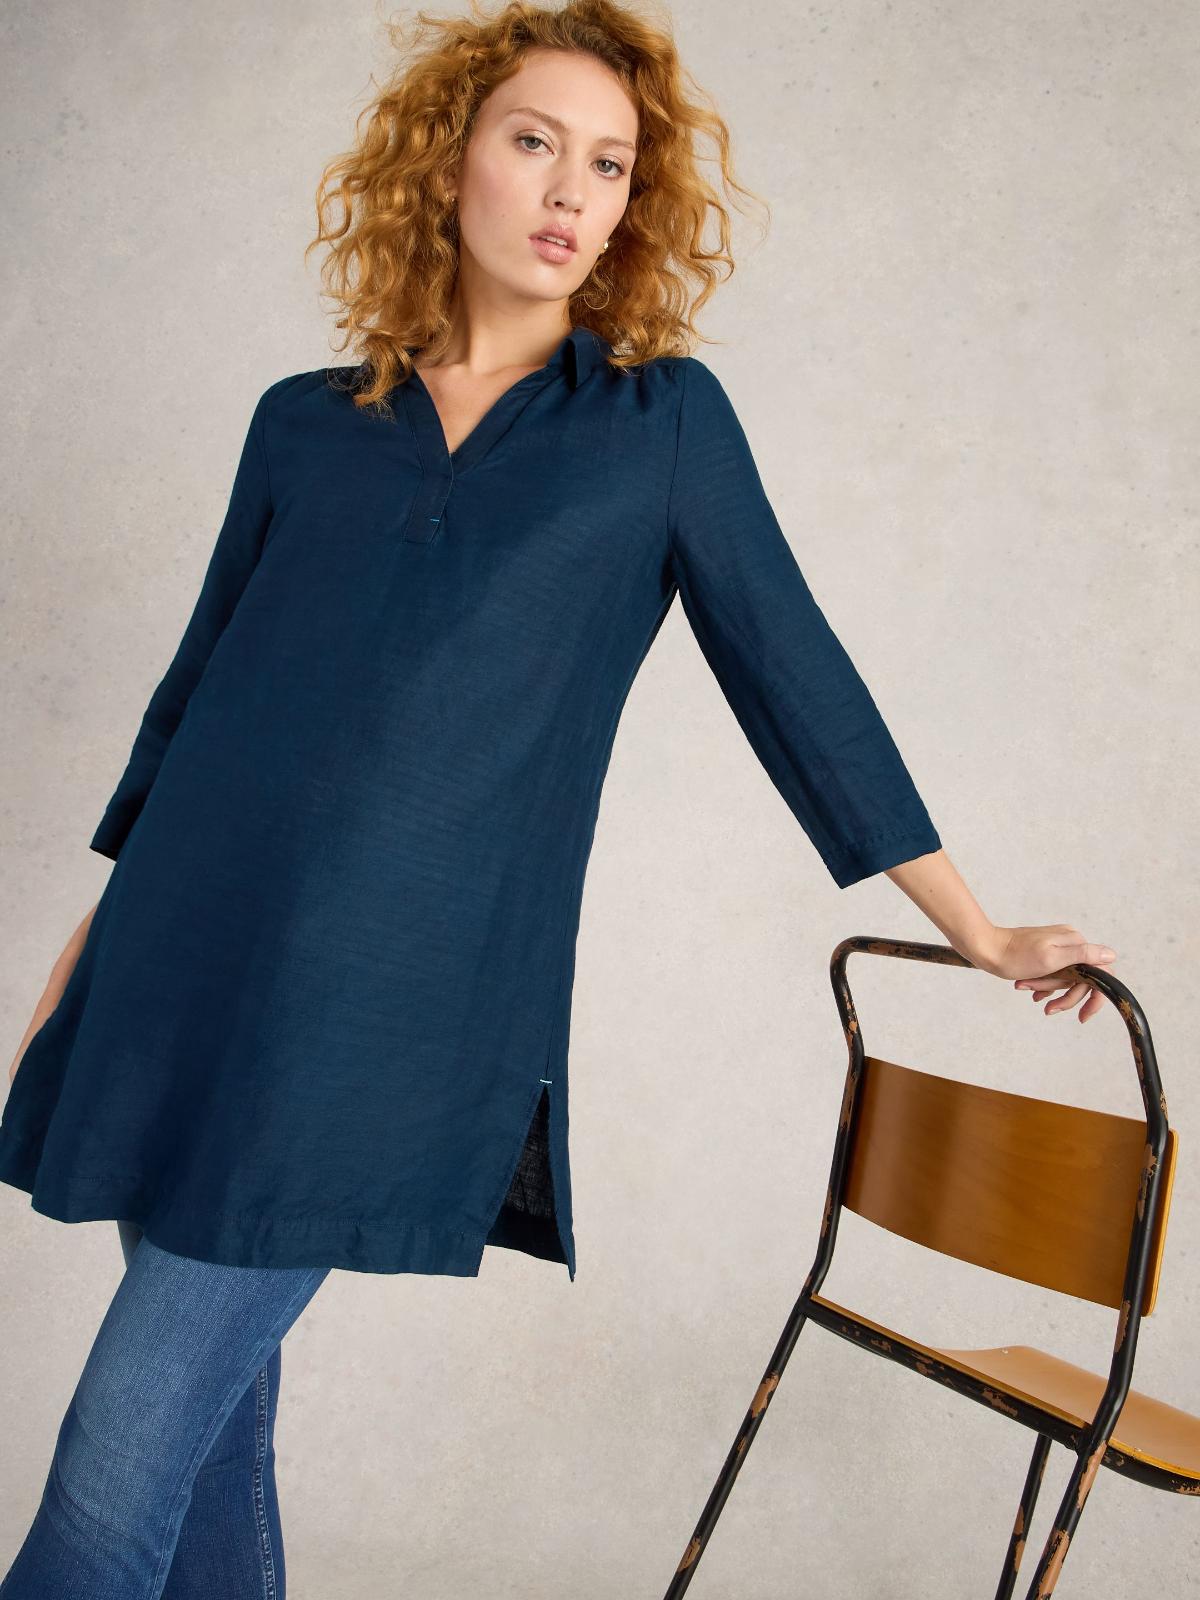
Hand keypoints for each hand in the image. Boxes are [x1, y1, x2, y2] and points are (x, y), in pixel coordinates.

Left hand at [971, 924, 1116, 1022]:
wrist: (985, 949)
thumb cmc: (1015, 956)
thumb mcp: (1051, 958)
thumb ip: (1082, 955)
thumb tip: (1111, 955)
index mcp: (1076, 942)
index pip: (1100, 974)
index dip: (1095, 997)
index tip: (1084, 1016)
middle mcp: (1071, 943)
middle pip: (1082, 980)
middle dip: (1064, 995)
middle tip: (1048, 1009)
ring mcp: (1058, 948)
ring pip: (1066, 979)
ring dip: (1049, 989)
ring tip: (1028, 990)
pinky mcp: (1045, 954)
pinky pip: (1053, 975)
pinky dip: (1042, 985)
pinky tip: (1027, 988)